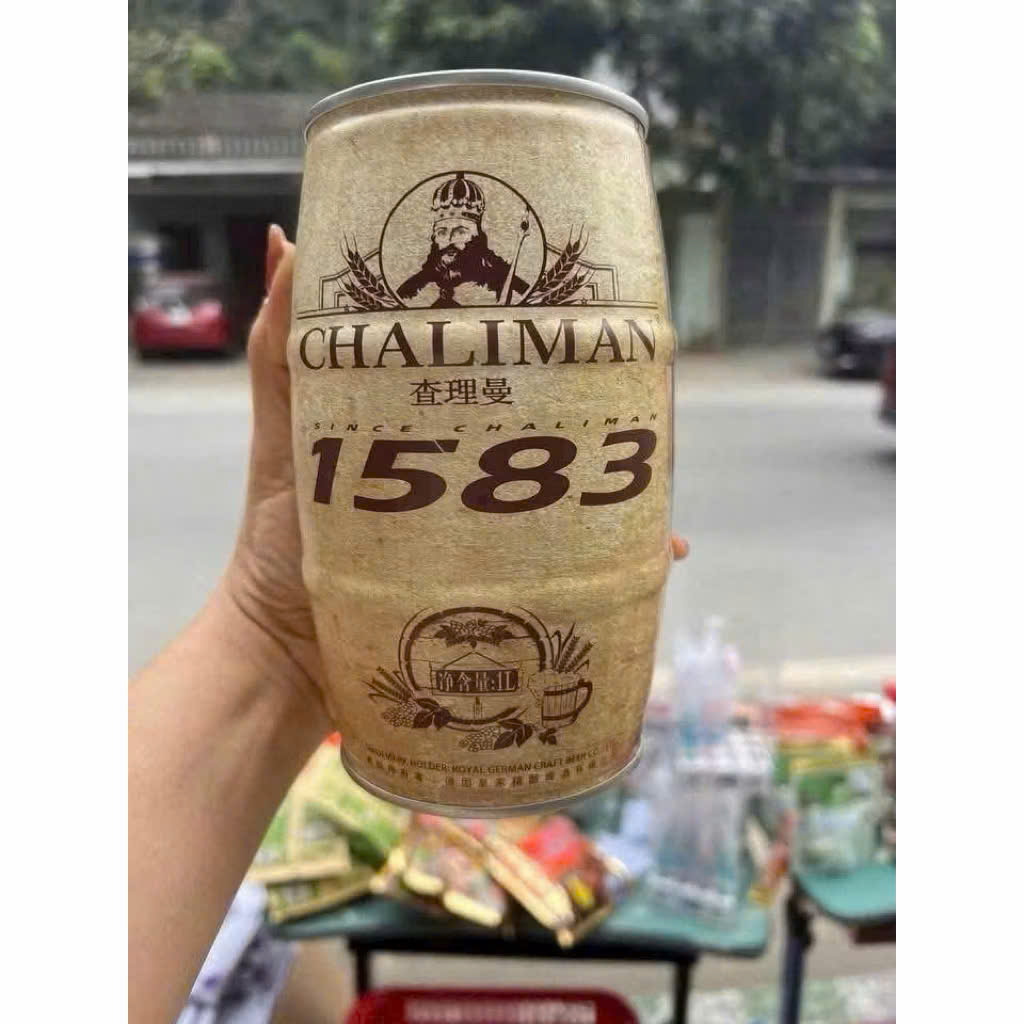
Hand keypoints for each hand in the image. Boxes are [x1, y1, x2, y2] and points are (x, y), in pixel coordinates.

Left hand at [222, 226, 688, 720]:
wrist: (283, 653)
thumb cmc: (278, 540)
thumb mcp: (285, 436)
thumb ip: (280, 350)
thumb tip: (288, 241)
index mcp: (428, 433)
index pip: (495, 383)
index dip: (536, 352)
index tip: (581, 320)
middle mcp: (468, 482)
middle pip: (546, 443)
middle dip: (598, 425)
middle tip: (645, 408)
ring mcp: (487, 537)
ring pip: (570, 505)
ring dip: (622, 496)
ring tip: (662, 492)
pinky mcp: (497, 587)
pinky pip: (570, 571)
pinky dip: (617, 564)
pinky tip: (658, 555)